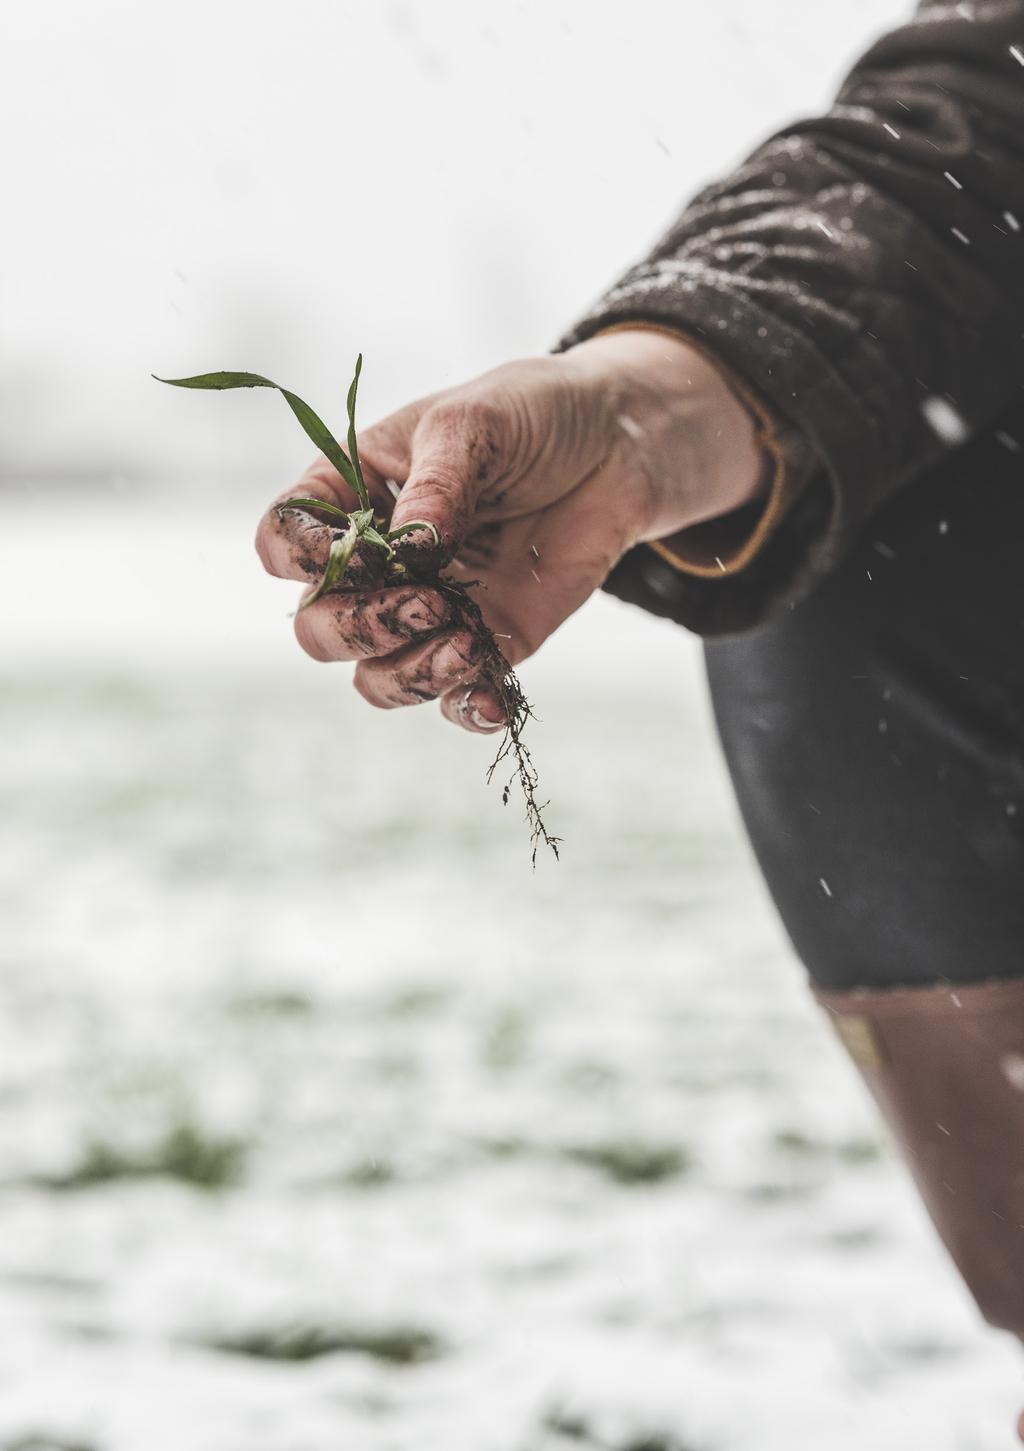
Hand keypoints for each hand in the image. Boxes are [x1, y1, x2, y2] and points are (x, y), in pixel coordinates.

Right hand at [255, 328, 764, 731]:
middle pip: (320, 627)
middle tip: (427, 602)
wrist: (619, 445)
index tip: (365, 551)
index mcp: (351, 493)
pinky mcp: (487, 639)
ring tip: (467, 640)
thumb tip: (412, 549)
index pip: (285, 542)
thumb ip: (438, 484)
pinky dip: (466, 707)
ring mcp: (428, 607)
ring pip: (375, 678)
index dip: (304, 559)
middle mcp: (378, 562)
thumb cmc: (533, 413)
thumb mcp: (476, 424)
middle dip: (361, 627)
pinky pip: (454, 699)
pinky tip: (492, 697)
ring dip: (409, 673)